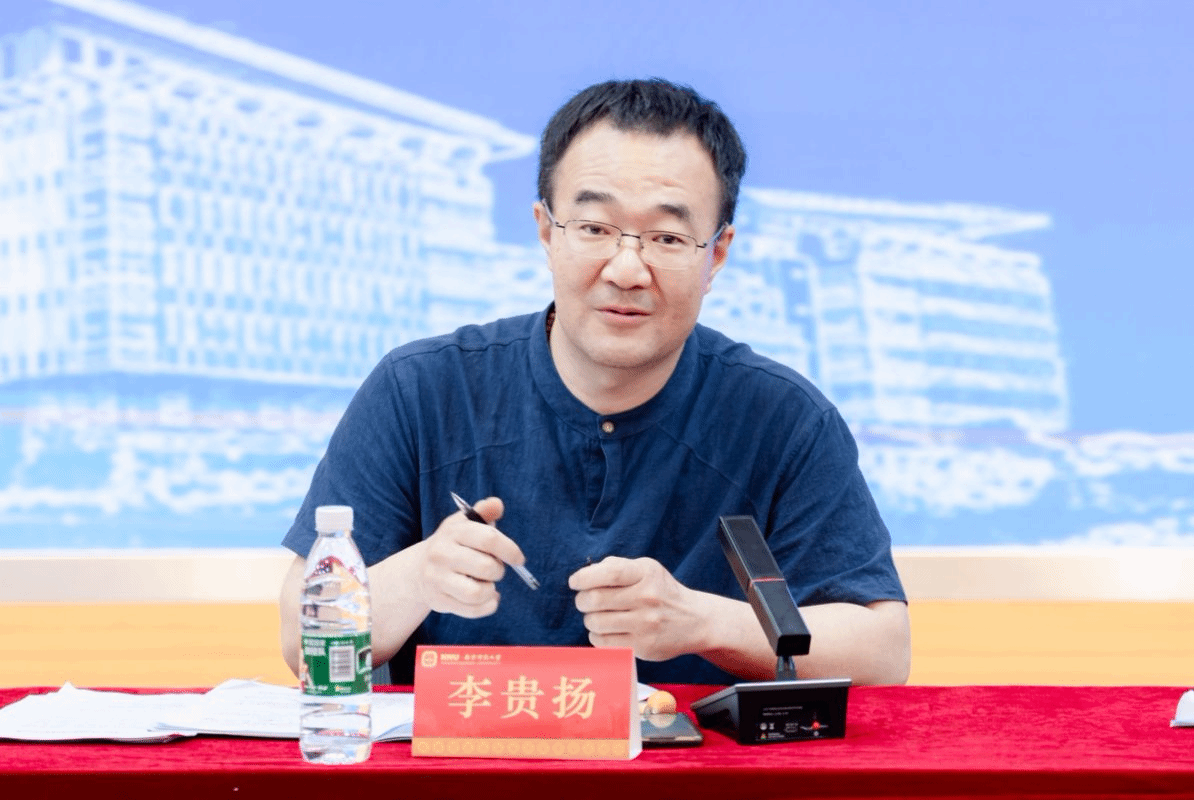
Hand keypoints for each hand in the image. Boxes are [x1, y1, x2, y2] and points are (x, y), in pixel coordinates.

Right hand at [411, 496, 524, 618]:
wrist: (418, 569)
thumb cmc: (453, 544)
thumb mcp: (464, 524)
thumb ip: (484, 512)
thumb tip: (497, 504)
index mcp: (453, 532)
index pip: (489, 539)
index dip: (510, 550)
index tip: (518, 559)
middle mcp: (441, 554)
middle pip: (486, 567)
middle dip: (498, 570)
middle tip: (495, 570)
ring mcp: (437, 579)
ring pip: (478, 592)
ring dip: (491, 590)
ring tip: (488, 585)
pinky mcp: (438, 601)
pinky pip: (472, 610)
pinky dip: (487, 606)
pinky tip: (487, 599)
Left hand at [569, 556, 706, 661]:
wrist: (695, 621)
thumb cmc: (662, 592)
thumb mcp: (647, 570)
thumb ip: (617, 566)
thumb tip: (586, 574)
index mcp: (646, 574)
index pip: (610, 573)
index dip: (585, 577)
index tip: (575, 582)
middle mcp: (647, 597)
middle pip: (596, 599)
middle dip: (582, 600)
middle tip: (584, 601)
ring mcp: (646, 624)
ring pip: (596, 622)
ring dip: (589, 619)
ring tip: (597, 616)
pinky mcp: (643, 646)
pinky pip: (603, 642)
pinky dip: (596, 635)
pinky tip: (605, 630)